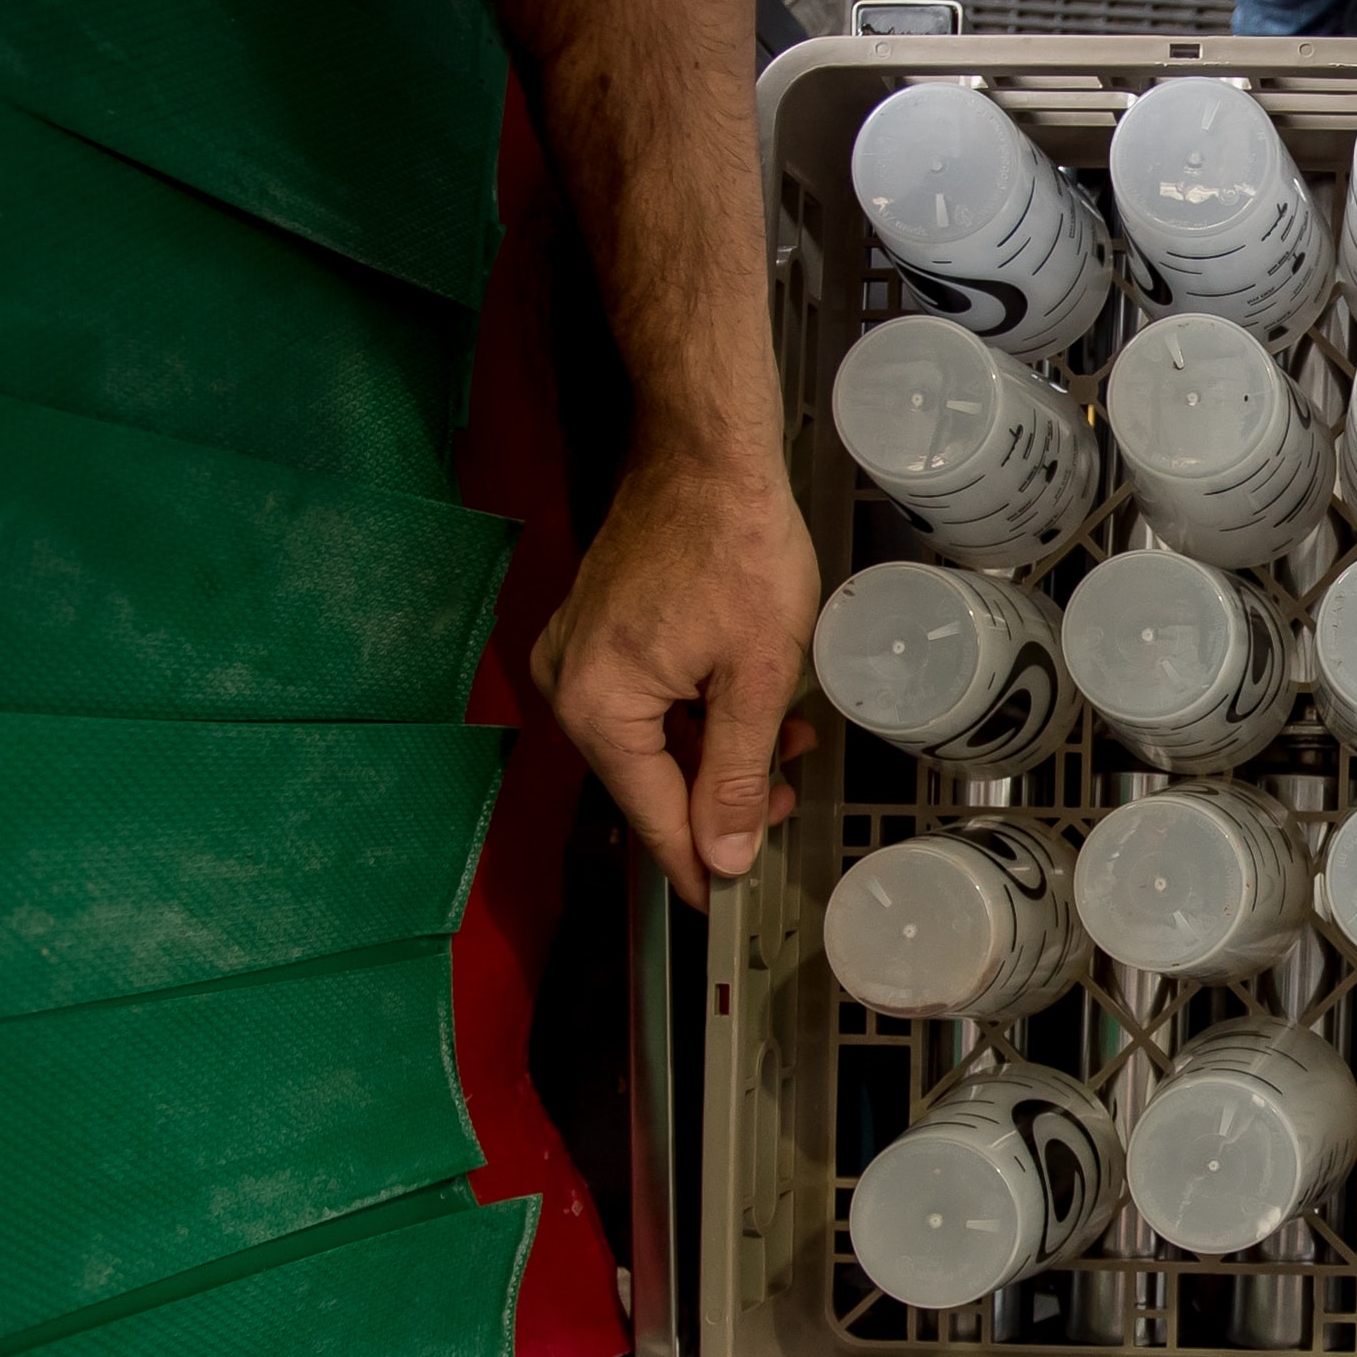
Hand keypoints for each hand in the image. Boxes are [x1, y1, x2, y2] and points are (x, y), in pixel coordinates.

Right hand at [532, 443, 822, 906]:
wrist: (706, 453)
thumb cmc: (736, 547)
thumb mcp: (756, 677)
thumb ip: (738, 776)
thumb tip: (725, 856)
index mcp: (597, 707)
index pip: (651, 818)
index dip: (699, 864)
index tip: (729, 902)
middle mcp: (568, 686)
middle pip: (647, 781)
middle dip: (721, 797)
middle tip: (788, 799)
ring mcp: (575, 654)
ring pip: (650, 741)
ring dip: (717, 752)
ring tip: (787, 741)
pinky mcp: (594, 630)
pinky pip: (642, 701)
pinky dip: (694, 713)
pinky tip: (748, 705)